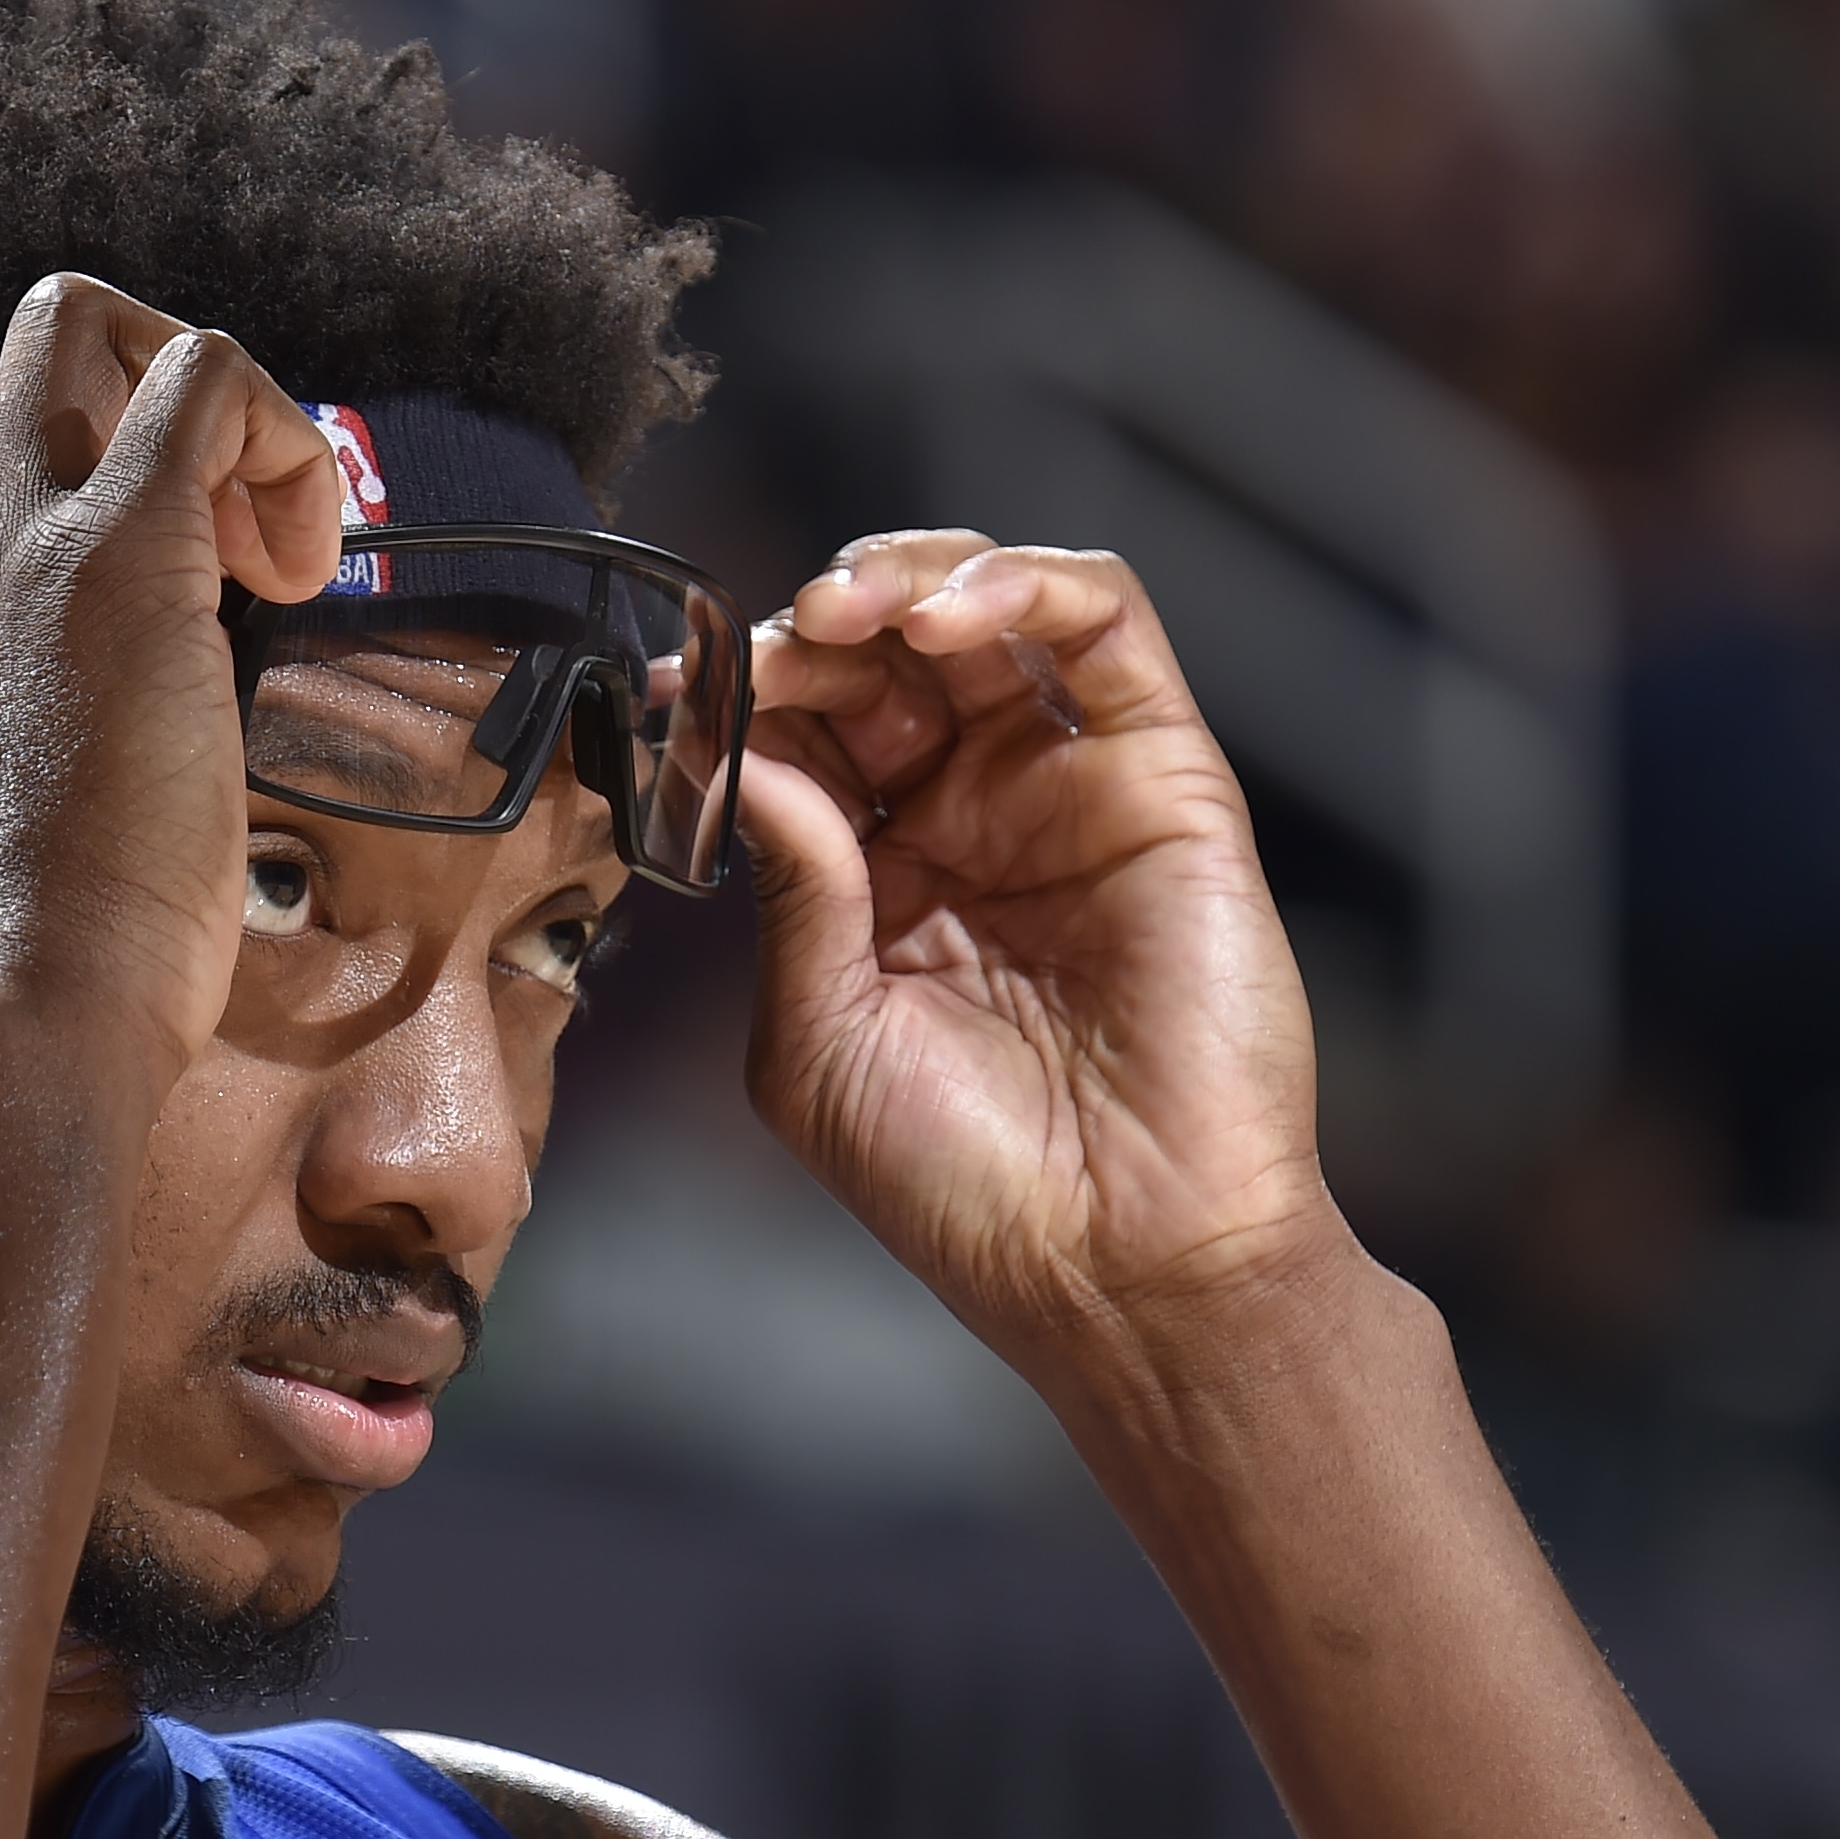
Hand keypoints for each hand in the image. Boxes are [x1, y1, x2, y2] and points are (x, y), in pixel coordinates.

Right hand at [0, 274, 344, 1075]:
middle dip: (129, 425)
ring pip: (83, 332)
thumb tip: (100, 770)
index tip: (160, 651)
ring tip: (270, 557)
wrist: (10, 1023)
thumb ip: (6, 778)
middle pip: (11, 384)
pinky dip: (277, 434)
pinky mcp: (109, 546)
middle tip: (226, 556)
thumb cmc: (22, 995)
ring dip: (202, 415)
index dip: (80, 543)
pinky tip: (304, 560)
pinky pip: (198, 374)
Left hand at [740, 533, 1345, 1387]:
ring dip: (906, 579)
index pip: (805, 738)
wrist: (1123, 1259)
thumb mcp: (819, 1040)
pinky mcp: (1163, 771)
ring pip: (988, 613)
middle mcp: (975, 819)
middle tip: (771, 648)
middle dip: (814, 631)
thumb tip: (742, 752)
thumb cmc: (966, 1185)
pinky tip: (949, 619)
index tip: (676, 692)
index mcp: (880, 883)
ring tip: (843, 614)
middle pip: (885, 659)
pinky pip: (1106, 626)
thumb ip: (789, 889)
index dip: (742, 697)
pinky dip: (1026, 585)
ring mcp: (1068, 787)